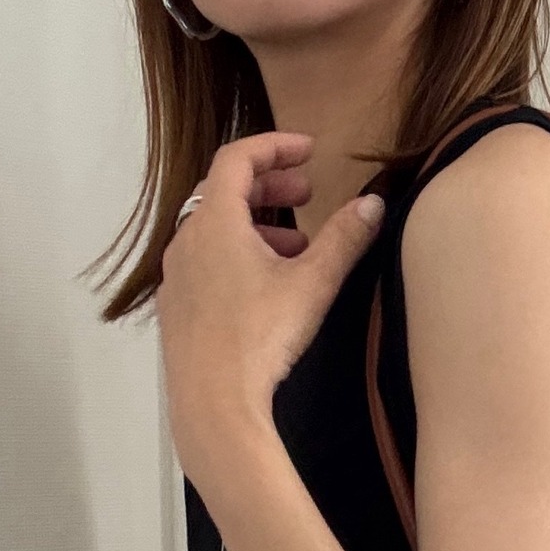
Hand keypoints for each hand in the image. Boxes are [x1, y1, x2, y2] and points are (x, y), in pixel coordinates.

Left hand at [154, 130, 386, 490]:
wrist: (213, 404)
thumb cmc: (258, 340)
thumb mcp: (312, 285)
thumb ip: (344, 240)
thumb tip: (373, 205)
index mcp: (215, 221)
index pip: (238, 158)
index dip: (274, 146)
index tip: (307, 150)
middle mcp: (186, 241)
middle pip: (224, 193)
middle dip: (269, 188)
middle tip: (306, 194)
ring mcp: (176, 277)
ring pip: (215, 232)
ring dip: (256, 228)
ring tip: (295, 247)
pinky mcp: (176, 310)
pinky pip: (205, 265)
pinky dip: (235, 257)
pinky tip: (264, 288)